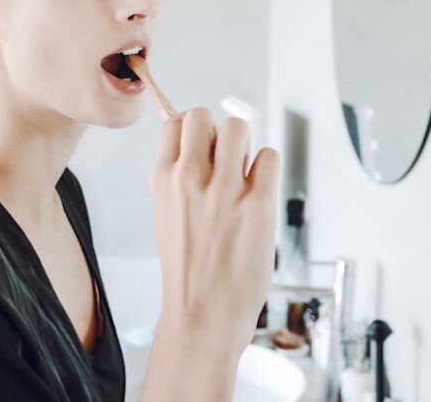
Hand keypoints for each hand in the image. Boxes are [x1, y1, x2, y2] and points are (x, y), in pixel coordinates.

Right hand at [149, 107, 281, 353]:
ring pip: (239, 127)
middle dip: (218, 133)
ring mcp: (225, 190)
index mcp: (162, 180)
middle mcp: (189, 179)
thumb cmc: (188, 269)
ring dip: (245, 146)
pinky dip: (267, 170)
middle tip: (225, 161)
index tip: (202, 149)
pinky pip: (269, 156)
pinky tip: (258, 194)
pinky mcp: (258, 204)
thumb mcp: (165, 215)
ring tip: (243, 177)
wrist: (202, 315)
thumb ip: (177, 177)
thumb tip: (198, 142)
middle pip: (204, 116)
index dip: (193, 131)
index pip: (175, 122)